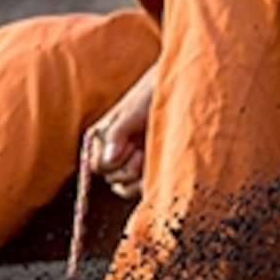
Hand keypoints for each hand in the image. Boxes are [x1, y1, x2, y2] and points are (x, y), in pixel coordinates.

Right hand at [85, 64, 156, 198]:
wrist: (181, 90)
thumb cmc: (153, 95)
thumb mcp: (132, 112)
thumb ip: (117, 133)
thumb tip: (109, 158)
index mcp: (103, 137)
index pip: (97, 165)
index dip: (111, 161)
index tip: (129, 146)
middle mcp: (114, 151)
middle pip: (111, 177)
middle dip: (126, 168)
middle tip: (140, 149)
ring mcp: (131, 162)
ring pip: (123, 187)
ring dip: (137, 177)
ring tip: (148, 156)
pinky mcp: (148, 169)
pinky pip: (140, 188)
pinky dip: (147, 182)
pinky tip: (156, 167)